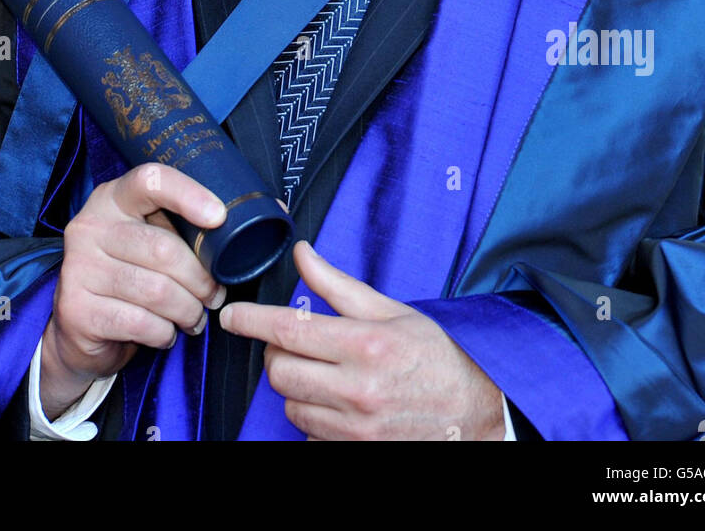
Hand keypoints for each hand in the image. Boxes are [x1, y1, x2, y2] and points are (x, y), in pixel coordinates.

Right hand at [40, 163, 226, 418]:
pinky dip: (164, 333)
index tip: (219, 218)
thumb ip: (192, 224)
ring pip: (155, 291)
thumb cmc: (132, 271)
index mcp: (114, 197)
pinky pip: (139, 322)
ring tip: (195, 317)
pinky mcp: (76, 309)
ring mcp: (79, 267)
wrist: (79, 324)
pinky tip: (166, 332)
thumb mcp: (154, 236)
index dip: (188, 195)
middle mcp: (91, 226)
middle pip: (162, 249)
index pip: (150, 180)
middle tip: (215, 295)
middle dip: (201, 279)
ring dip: (187, 311)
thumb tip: (273, 211)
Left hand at [220, 240, 504, 440]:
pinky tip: (335, 401)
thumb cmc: (434, 355)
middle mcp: (357, 389)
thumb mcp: (390, 309)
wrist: (472, 412)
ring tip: (323, 372)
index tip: (232, 315)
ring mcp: (354, 428)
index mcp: (365, 345)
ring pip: (290, 404)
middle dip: (277, 352)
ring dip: (296, 385)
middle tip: (294, 341)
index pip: (288, 331)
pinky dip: (312, 416)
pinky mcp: (353, 451)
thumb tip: (301, 254)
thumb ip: (337, 285)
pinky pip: (308, 434)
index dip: (251, 320)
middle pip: (280, 371)